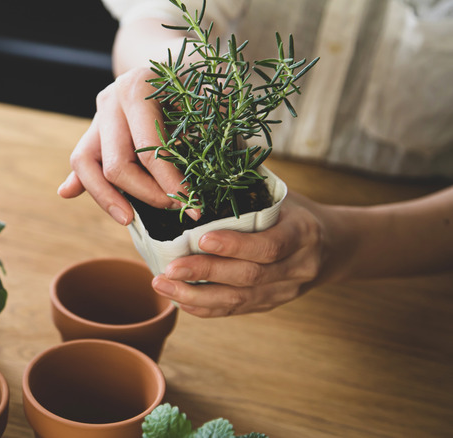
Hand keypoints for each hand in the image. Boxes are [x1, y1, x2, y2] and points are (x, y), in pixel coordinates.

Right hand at [57, 67, 198, 224]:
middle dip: (146, 194)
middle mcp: (110, 100)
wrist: (172, 58)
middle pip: (116, 164)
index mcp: (137, 89)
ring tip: (128, 220)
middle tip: (174, 207)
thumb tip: (207, 171)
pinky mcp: (93, 129)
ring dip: (105, 197)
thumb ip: (209, 127)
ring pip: (85, 164)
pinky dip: (79, 180)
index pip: (149, 151)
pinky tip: (68, 193)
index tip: (192, 205)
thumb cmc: (196, 79)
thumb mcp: (208, 95)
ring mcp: (98, 114)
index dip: (171, 184)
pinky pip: (81, 160)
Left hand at [151, 192, 327, 316]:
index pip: (269, 245)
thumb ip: (248, 183)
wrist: (334, 247)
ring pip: (239, 300)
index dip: (235, 245)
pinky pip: (235, 311)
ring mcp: (285, 291)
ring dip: (196, 296)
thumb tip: (207, 154)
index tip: (201, 240)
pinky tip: (179, 299)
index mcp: (303, 233)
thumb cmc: (294, 212)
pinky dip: (205, 307)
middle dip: (205, 273)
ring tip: (162, 285)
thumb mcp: (281, 194)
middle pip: (249, 276)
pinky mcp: (270, 305)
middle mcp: (298, 267)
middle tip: (169, 268)